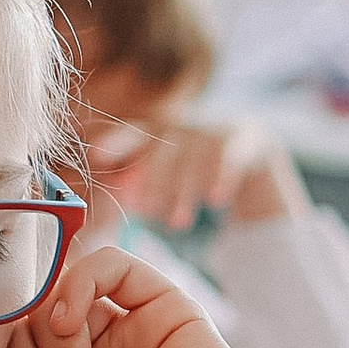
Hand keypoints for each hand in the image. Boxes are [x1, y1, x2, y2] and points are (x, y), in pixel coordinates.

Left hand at [107, 115, 305, 233]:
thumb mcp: (166, 175)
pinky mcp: (245, 138)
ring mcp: (216, 127)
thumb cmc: (194, 173)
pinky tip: (215, 201)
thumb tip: (114, 203)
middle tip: (146, 211)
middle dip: (153, 180)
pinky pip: (231, 156)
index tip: (96, 156)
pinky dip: (222, 178)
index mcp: (160, 130)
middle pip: (164, 146)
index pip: (133, 131)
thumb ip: (139, 184)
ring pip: (195, 155)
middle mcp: (185, 124)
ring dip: (184, 189)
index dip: (115, 141)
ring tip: (177, 223)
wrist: (252, 153)